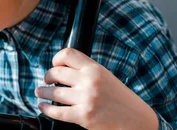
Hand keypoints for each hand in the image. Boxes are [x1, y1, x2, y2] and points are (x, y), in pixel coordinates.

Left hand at [35, 48, 158, 129]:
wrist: (136, 120)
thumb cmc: (120, 100)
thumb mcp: (106, 78)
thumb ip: (87, 72)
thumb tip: (63, 72)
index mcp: (95, 69)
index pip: (68, 55)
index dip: (56, 59)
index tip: (54, 65)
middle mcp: (89, 81)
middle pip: (56, 73)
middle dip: (47, 76)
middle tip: (46, 81)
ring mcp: (86, 99)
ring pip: (53, 92)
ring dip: (43, 92)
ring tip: (40, 92)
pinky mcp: (83, 116)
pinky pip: (57, 111)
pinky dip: (46, 108)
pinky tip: (43, 106)